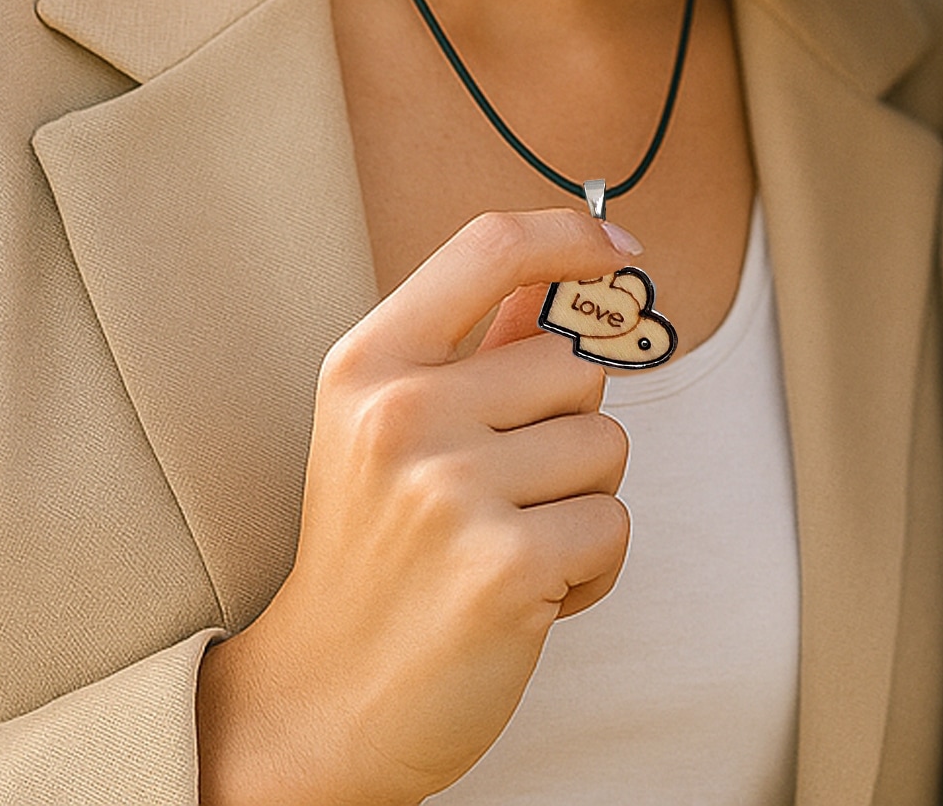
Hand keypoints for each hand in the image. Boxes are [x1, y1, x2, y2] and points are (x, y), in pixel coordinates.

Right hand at [196, 209, 634, 805]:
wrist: (322, 707)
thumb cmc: (373, 554)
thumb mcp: (391, 429)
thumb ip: (477, 344)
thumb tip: (562, 266)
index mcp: (369, 364)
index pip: (491, 246)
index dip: (570, 236)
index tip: (621, 251)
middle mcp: (403, 415)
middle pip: (575, 364)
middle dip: (566, 428)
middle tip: (498, 495)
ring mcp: (450, 490)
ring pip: (605, 443)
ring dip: (580, 501)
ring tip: (504, 544)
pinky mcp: (504, 565)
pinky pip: (613, 524)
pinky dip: (590, 567)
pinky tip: (525, 594)